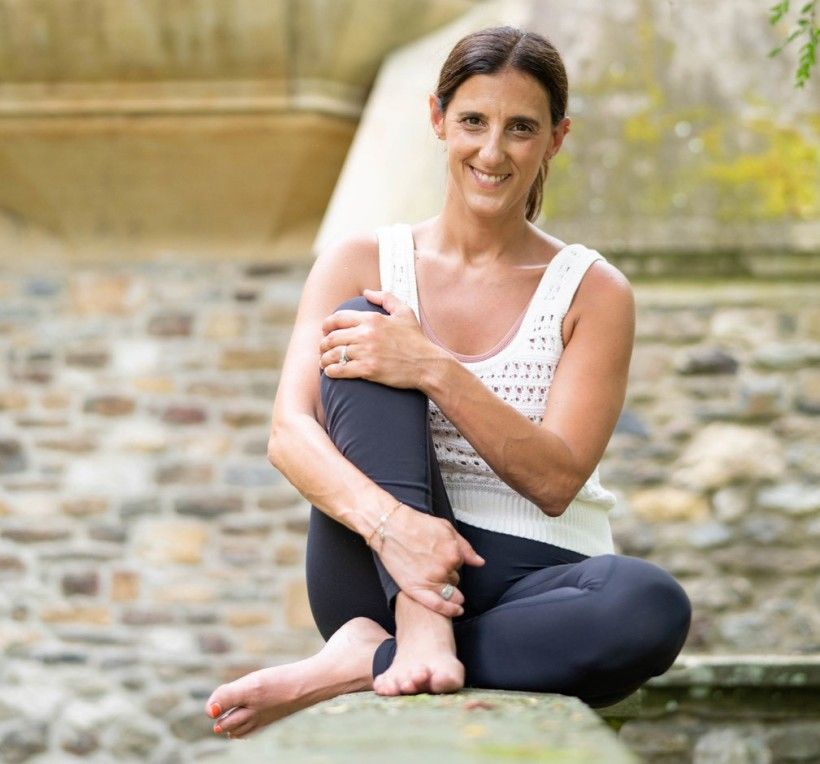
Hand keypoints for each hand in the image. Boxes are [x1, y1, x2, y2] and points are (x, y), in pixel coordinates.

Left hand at [319, 289, 441, 388]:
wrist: (428, 365)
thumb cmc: (416, 340)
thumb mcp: (405, 312)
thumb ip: (386, 298)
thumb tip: (367, 292)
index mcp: (372, 319)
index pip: (338, 318)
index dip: (327, 325)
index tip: (325, 331)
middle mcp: (367, 333)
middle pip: (332, 337)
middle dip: (323, 344)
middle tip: (323, 349)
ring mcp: (366, 352)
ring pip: (334, 353)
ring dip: (324, 358)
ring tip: (324, 362)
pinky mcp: (368, 369)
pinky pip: (341, 369)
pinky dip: (331, 371)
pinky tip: (330, 372)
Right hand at [375, 505, 484, 617]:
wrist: (390, 527)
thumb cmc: (414, 524)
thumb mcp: (446, 528)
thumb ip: (465, 547)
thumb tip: (479, 562)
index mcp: (453, 553)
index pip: (460, 565)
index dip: (451, 562)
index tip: (442, 559)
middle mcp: (444, 568)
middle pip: (455, 580)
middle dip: (448, 576)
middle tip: (434, 567)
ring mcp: (430, 580)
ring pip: (450, 592)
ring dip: (447, 589)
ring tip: (434, 580)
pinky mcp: (416, 589)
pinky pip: (439, 606)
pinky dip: (449, 610)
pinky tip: (456, 610)